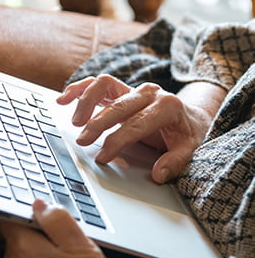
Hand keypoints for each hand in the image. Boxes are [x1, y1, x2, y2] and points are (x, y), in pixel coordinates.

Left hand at [0, 199, 125, 257]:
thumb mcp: (78, 242)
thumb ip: (56, 218)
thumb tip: (39, 203)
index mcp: (22, 247)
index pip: (5, 212)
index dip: (18, 200)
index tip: (31, 193)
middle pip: (16, 224)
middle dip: (35, 217)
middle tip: (60, 219)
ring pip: (25, 238)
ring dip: (42, 233)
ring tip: (67, 240)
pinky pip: (32, 253)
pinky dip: (45, 247)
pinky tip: (65, 253)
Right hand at [57, 75, 220, 183]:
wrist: (191, 114)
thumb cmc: (188, 133)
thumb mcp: (191, 149)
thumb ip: (175, 162)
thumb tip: (159, 174)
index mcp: (168, 106)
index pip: (136, 124)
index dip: (117, 140)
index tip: (102, 157)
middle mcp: (149, 92)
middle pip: (117, 105)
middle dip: (97, 123)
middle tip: (83, 141)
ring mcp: (133, 88)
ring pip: (104, 84)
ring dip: (86, 101)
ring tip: (74, 121)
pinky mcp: (122, 88)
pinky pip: (97, 83)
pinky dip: (80, 88)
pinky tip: (65, 98)